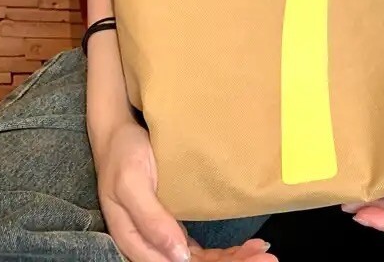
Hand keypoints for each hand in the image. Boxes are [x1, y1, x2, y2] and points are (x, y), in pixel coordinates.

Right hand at [93, 116, 276, 261]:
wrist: (117, 134)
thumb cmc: (122, 156)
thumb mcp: (131, 183)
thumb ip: (151, 219)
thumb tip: (177, 255)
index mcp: (137, 240)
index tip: (248, 258)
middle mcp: (150, 244)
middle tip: (266, 259)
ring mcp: (162, 235)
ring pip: (198, 260)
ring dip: (231, 259)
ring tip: (262, 252)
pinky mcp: (171, 225)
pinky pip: (197, 249)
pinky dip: (222, 251)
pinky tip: (245, 247)